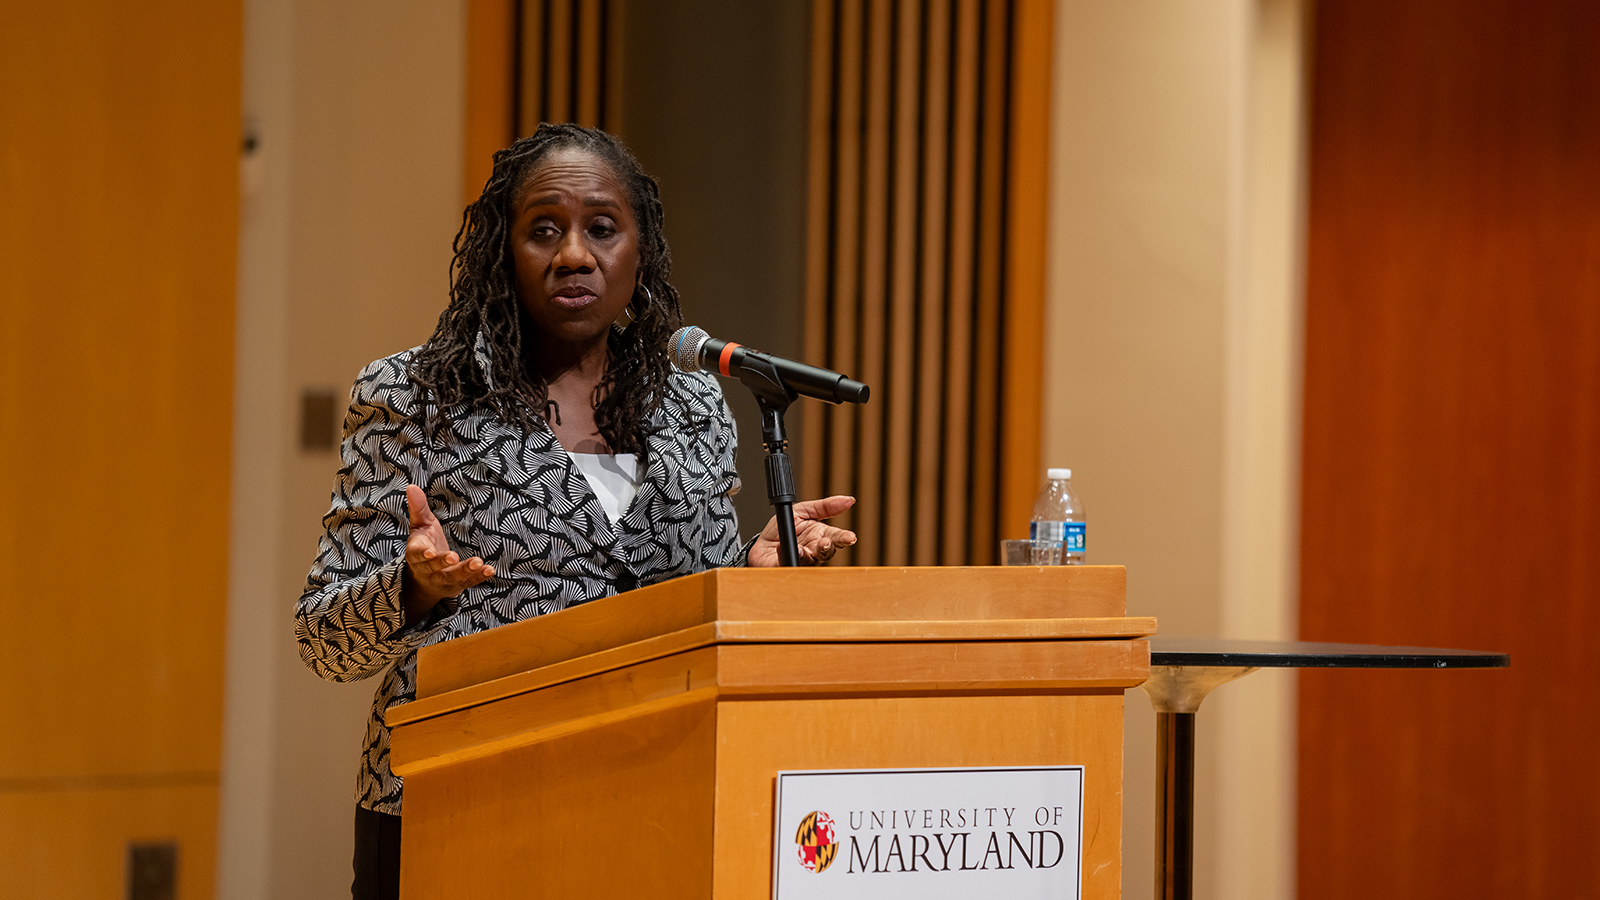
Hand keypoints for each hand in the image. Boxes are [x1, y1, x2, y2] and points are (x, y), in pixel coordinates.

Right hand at [401, 484, 493, 623]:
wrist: (424, 579)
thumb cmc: (424, 545)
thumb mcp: (420, 526)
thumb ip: (418, 508)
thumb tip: (412, 486)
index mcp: (416, 553)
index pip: (416, 554)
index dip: (423, 554)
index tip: (429, 552)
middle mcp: (427, 570)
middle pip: (434, 567)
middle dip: (443, 562)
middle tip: (454, 557)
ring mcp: (442, 580)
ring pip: (452, 577)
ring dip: (465, 571)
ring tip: (478, 563)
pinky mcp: (457, 586)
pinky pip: (468, 582)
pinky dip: (478, 577)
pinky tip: (489, 570)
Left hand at [747, 495, 857, 566]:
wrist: (761, 543)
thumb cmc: (783, 529)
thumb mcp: (802, 510)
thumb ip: (825, 506)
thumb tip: (848, 500)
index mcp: (820, 535)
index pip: (836, 537)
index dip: (844, 538)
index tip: (850, 538)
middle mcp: (814, 550)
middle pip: (826, 551)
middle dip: (827, 547)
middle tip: (826, 542)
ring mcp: (801, 560)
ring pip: (810, 560)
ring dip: (807, 554)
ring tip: (803, 548)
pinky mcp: (786, 566)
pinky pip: (788, 562)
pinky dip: (786, 554)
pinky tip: (783, 548)